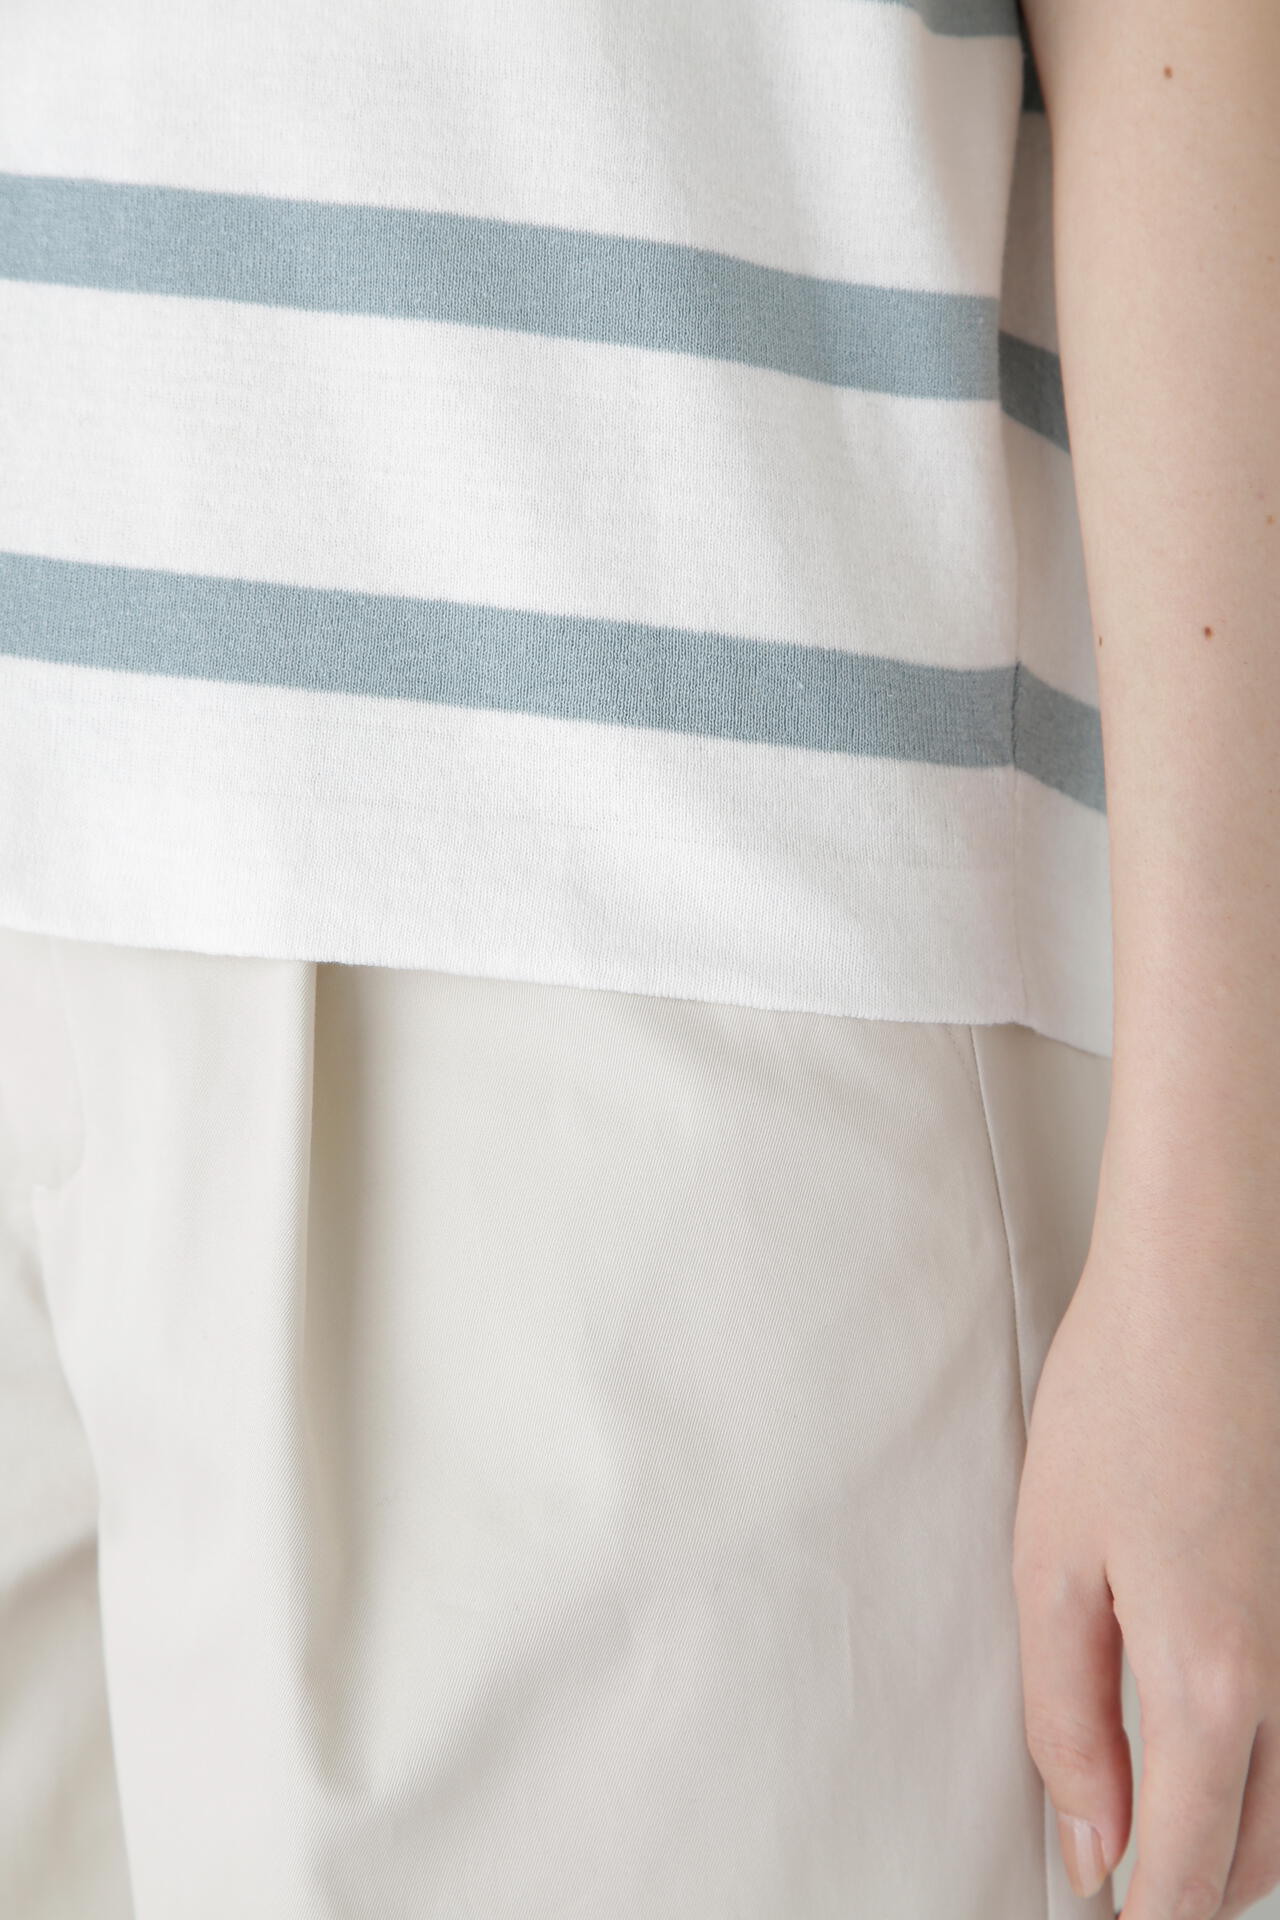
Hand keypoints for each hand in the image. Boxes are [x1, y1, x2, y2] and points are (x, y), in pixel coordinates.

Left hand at [1011, 1154, 1279, 1918]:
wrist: (1213, 1283)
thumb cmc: (1122, 1401)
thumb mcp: (1052, 1562)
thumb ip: (1066, 1717)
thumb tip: (1090, 1842)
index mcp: (1212, 1680)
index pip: (1191, 1873)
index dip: (1143, 1914)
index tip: (1106, 1911)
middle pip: (1260, 1853)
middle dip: (1191, 1880)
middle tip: (1122, 1863)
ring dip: (1235, 1823)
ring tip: (1154, 1796)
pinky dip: (1266, 1748)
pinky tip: (1212, 1714)